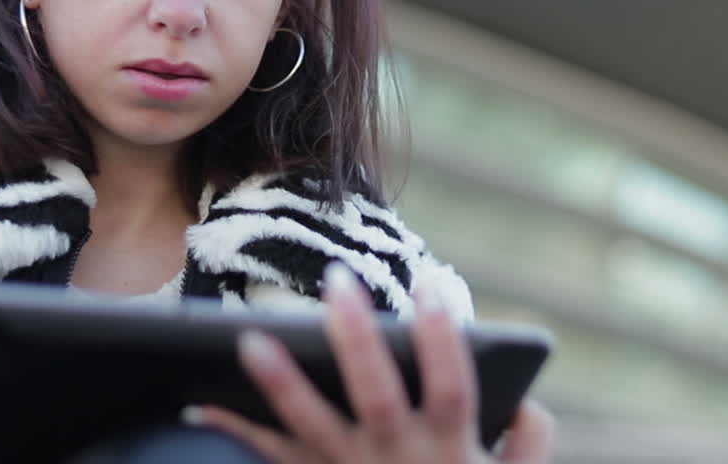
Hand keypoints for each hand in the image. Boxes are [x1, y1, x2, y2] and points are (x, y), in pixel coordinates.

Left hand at [193, 265, 553, 462]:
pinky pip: (274, 460)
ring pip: (312, 426)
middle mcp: (397, 460)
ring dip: (281, 382)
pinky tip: (197, 405)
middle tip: (336, 282)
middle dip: (357, 338)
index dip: (443, 339)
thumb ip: (530, 446)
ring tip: (250, 338)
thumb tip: (525, 401)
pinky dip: (234, 432)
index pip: (450, 386)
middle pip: (375, 393)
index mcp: (451, 451)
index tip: (431, 288)